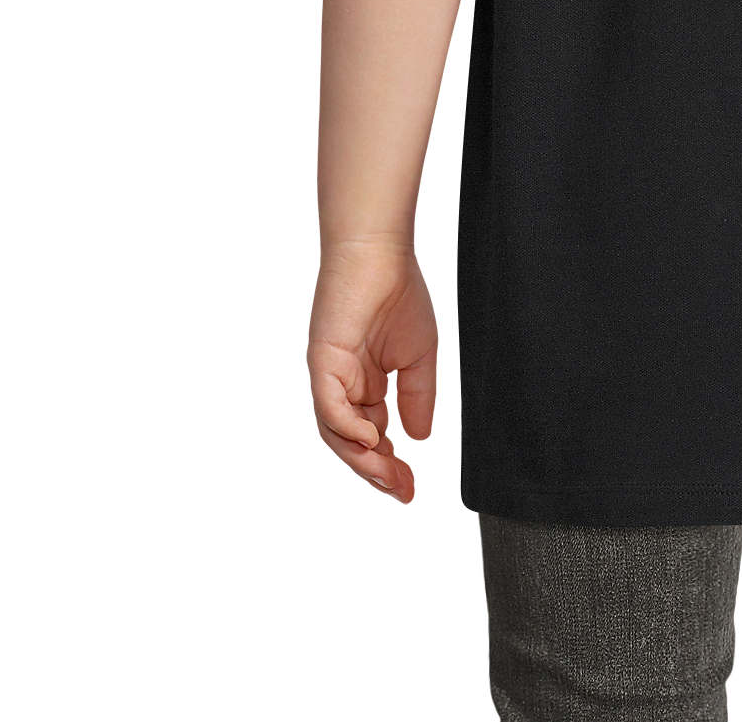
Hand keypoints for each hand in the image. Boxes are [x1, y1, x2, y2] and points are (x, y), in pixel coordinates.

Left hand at [308, 241, 437, 503]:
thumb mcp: (419, 356)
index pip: (373, 437)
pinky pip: (329, 406)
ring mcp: (330, 375)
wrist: (380, 252)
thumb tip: (419, 438)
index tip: (411, 489)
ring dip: (361, 459)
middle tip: (402, 490)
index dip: (390, 465)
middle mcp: (343, 385)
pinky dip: (347, 427)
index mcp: (365, 383)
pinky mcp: (322, 361)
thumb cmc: (398, 291)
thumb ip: (417, 397)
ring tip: (389, 475)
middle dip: (376, 472)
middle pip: (352, 443)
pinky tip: (372, 439)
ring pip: (336, 432)